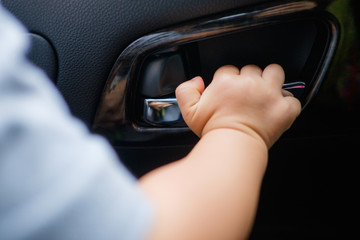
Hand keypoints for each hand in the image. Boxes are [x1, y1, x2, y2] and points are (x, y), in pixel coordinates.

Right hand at [175, 64, 300, 147]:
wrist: (233, 148)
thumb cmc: (213, 131)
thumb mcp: (189, 112)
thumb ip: (186, 91)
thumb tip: (197, 81)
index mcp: (227, 82)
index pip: (229, 69)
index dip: (228, 80)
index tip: (229, 92)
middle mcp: (249, 83)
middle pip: (252, 69)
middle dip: (249, 80)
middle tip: (246, 96)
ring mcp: (269, 94)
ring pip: (275, 72)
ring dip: (271, 80)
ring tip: (266, 93)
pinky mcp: (283, 108)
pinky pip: (292, 98)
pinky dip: (287, 104)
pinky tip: (278, 109)